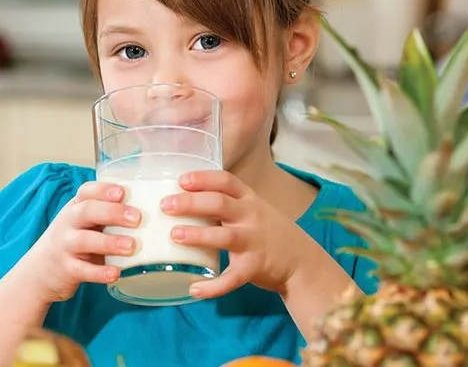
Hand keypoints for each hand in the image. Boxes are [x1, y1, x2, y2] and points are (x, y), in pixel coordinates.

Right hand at [23, 181, 140, 302]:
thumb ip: (107, 214)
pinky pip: (83, 270)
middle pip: (86, 211)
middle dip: (112, 212)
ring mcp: (65, 246)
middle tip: (137, 218)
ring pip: (85, 240)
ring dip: (109, 242)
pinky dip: (100, 272)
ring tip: (131, 246)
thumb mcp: (83, 223)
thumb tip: (152, 209)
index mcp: (76, 208)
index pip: (87, 192)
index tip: (123, 192)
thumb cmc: (73, 241)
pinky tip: (116, 273)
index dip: (104, 190)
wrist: (40, 271)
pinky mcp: (66, 269)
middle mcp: (68, 223)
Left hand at [161, 170, 311, 298]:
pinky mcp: (255, 267)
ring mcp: (254, 242)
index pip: (225, 181)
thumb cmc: (268, 231)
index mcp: (249, 200)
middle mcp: (252, 217)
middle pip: (220, 204)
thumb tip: (184, 197)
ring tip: (174, 235)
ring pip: (224, 237)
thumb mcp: (253, 209)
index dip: (203, 178)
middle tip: (166, 205)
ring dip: (198, 235)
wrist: (301, 260)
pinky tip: (195, 288)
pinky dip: (213, 286)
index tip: (181, 180)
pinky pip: (232, 278)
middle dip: (191, 202)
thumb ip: (227, 202)